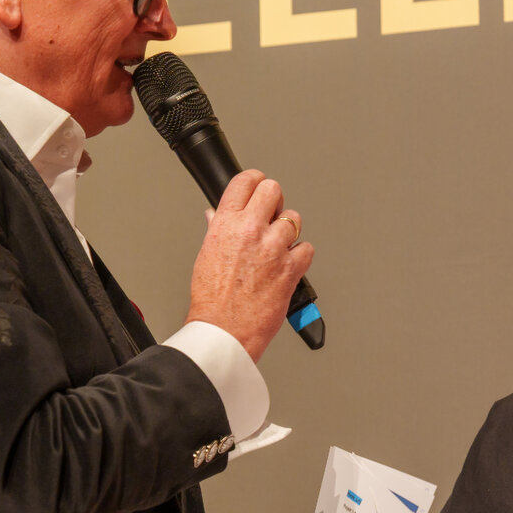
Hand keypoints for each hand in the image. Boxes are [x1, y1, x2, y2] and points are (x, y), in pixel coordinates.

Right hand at [186, 169, 313, 361]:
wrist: (224, 330)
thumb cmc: (212, 300)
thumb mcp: (206, 255)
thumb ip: (217, 230)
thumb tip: (216, 217)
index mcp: (225, 224)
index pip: (245, 182)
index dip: (255, 181)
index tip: (259, 187)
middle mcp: (250, 230)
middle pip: (274, 191)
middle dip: (274, 202)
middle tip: (271, 215)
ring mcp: (273, 248)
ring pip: (294, 219)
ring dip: (288, 232)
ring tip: (276, 248)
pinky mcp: (291, 268)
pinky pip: (307, 249)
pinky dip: (300, 256)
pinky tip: (287, 265)